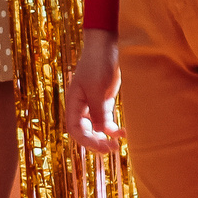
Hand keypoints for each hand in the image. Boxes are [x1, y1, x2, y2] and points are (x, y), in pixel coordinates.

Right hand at [64, 29, 122, 153]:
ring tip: (117, 145)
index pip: (75, 129)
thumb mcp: (97, 89)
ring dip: (106, 137)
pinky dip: (113, 128)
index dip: (85, 141)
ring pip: (97, 128)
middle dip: (96, 142)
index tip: (100, 146)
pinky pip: (107, 120)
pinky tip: (123, 132)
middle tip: (111, 149)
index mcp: (74, 104)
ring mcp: (93, 105)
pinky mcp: (104, 102)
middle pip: (85, 132)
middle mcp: (81, 107)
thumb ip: (98, 111)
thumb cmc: (96, 65)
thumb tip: (102, 131)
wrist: (105, 47)